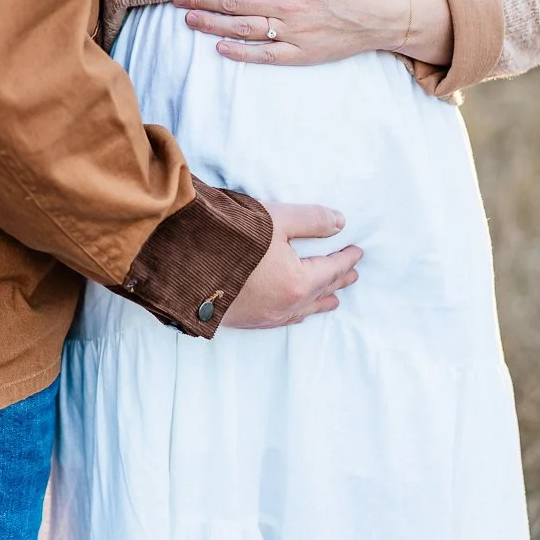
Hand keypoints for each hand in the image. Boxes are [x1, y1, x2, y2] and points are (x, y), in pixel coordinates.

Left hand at [174, 0, 451, 67]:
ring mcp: (294, 32)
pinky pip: (264, 55)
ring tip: (188, 19)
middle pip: (233, 1)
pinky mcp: (302, 54)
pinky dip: (240, 53)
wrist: (388, 14)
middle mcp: (288, 5)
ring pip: (242, 29)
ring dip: (211, 24)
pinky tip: (219, 48)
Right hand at [223, 203, 362, 327]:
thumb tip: (340, 223)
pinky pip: (281, 320)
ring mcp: (263, 317)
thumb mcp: (275, 219)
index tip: (357, 252)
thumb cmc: (230, 237)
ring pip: (301, 311)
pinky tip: (294, 313)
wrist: (181, 262)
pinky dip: (296, 313)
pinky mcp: (244, 321)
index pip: (330, 269)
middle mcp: (283, 306)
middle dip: (337, 282)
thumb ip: (311, 220)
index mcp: (296, 283)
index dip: (345, 259)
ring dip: (319, 302)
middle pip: (319, 293)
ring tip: (332, 301)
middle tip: (352, 276)